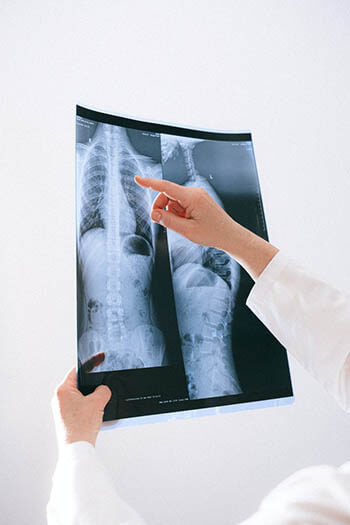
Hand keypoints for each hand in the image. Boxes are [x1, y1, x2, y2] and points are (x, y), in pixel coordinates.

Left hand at [51, 359, 110, 448]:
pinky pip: (78, 408)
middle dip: (91, 386)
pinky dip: (87, 409)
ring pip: (79, 397)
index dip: (89, 365)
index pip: (76, 371)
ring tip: (97, 406)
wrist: (77, 450)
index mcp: (62, 390)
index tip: (97, 360)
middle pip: (78, 384)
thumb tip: (103, 389)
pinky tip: (94, 415)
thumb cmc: (81, 427)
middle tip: (101, 388)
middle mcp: (58, 399)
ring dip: (90, 399)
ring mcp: (61, 410)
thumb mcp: (98, 402)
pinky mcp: (65, 419)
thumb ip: (103, 390)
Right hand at [134, 175, 278, 280]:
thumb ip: (168, 221)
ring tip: (182, 225)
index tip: (137, 179)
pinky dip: (178, 212)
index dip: (150, 183)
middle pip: (167, 194)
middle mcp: (194, 192)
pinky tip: (186, 222)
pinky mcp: (198, 200)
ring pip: (173, 200)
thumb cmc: (213, 233)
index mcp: (192, 197)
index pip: (166, 187)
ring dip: (171, 212)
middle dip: (161, 207)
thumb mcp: (187, 230)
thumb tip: (154, 213)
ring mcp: (197, 195)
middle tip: (161, 222)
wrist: (230, 236)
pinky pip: (180, 203)